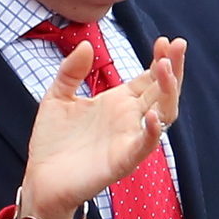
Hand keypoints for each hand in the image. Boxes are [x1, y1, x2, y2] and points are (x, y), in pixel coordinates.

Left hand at [20, 36, 184, 218]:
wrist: (40, 179)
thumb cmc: (51, 142)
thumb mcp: (56, 97)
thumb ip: (70, 71)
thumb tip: (86, 44)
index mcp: (118, 102)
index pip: (148, 78)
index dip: (160, 59)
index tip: (164, 40)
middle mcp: (129, 119)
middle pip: (162, 91)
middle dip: (172, 67)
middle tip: (177, 44)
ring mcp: (129, 139)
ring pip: (162, 114)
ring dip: (168, 91)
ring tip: (166, 68)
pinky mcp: (123, 161)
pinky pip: (145, 145)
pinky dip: (152, 131)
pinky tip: (151, 114)